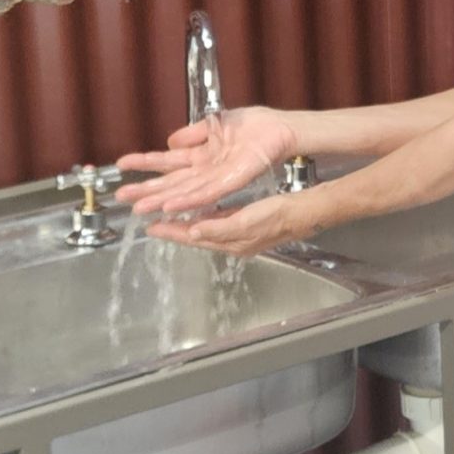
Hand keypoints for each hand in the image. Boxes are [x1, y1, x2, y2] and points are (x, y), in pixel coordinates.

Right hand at [115, 106, 297, 214]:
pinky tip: (170, 206)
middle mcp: (206, 170)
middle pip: (170, 182)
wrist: (280, 129)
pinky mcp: (232, 180)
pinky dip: (188, 200)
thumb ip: (192, 134)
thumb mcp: (215, 125)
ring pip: (184, 192)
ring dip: (160, 200)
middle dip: (145, 190)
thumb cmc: (255, 126)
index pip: (167, 161)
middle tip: (120, 196)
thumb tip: (169, 142)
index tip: (121, 164)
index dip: (144, 163)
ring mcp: (218, 177)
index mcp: (201, 155)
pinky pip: (207, 193)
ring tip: (139, 208)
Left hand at [145, 193, 316, 256]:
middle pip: (195, 236)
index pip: (193, 238)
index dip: (172, 232)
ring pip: (205, 228)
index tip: (151, 227)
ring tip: (171, 216)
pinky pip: (218, 221)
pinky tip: (202, 211)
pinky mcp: (246, 223)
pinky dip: (205, 217)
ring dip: (188, 223)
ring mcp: (238, 233)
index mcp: (229, 242)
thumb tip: (192, 232)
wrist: (302, 213)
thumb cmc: (278, 217)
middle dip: (175, 229)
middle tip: (154, 221)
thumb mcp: (247, 222)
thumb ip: (219, 227)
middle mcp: (231, 240)